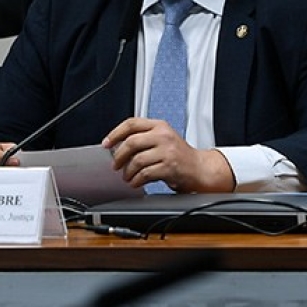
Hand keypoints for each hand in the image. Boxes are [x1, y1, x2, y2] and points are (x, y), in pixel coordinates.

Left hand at [102, 117, 234, 192]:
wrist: (200, 169)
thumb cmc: (179, 156)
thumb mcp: (163, 139)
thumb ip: (144, 138)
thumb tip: (117, 146)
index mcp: (159, 126)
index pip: (131, 123)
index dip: (115, 133)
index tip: (106, 144)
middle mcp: (163, 136)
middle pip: (131, 142)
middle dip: (119, 156)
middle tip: (115, 165)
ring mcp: (167, 151)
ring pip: (137, 160)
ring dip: (127, 171)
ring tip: (127, 177)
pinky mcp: (170, 167)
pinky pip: (145, 174)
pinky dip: (136, 180)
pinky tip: (136, 182)